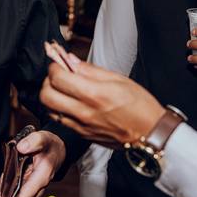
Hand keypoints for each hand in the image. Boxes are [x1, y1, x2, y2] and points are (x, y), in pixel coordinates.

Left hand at [0, 130, 65, 196]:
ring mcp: (32, 190)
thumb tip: (21, 147)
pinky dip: (5, 191)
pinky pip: (14, 196)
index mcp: (40, 179)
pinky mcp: (27, 188)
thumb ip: (33, 141)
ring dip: (1, 196)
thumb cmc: (51, 146)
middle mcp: (36, 189)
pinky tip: (2, 180)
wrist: (58, 150)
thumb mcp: (44, 138)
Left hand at [40, 57, 164, 145]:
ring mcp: (81, 126)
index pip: (58, 78)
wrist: (150, 133)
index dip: (54, 67)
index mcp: (94, 94)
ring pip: (49, 110)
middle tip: (57, 75)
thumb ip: (90, 70)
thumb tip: (71, 60)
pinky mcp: (82, 135)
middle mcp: (84, 112)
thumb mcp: (118, 79)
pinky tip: (69, 102)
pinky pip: (60, 120)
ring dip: (51, 96)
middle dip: (48, 81)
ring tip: (62, 89)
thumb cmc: (139, 105)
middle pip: (46, 95)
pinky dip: (59, 109)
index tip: (59, 63)